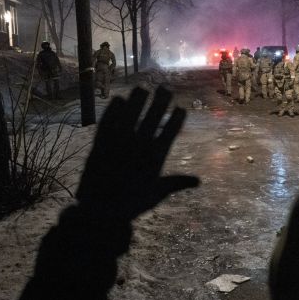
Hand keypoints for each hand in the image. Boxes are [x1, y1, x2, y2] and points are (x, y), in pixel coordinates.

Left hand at [76, 86, 199, 222]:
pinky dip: (113, 110)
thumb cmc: (131, 204)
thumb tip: (198, 181)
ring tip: (142, 87)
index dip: (176, 119)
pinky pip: (108, 122)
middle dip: (160, 102)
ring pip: (130, 115)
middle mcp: (138, 147)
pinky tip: (118, 99)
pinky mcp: (100, 144)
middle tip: (165, 88)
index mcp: (154, 158)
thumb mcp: (157, 194)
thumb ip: (176, 183)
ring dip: (136, 100)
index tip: (181, 108)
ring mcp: (118, 144)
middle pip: (152, 118)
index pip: (169, 132)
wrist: (100, 211)